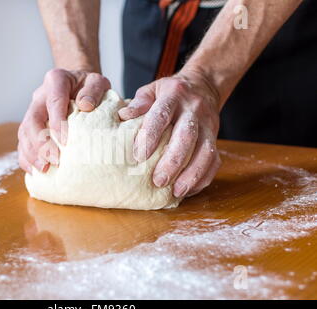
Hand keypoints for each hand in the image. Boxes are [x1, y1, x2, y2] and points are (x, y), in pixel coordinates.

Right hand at [18, 68, 110, 173]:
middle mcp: (40, 96)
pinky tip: (35, 171)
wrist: (78, 84)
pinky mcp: (30, 125)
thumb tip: (85, 105)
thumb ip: (94, 90)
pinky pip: (23, 142)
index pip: (54, 100)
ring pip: (24, 132)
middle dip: (40, 142)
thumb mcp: (98, 81)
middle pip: (32, 119)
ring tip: (44, 169)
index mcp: (56, 81)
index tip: (65, 141)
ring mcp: (32, 111)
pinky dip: (26, 157)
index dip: (57, 121)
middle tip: (54, 160)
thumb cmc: (90, 86)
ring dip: (31, 152)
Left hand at [118, 68, 221, 197]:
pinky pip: (215, 160)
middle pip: (186, 137)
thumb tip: (123, 116)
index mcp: (174, 95)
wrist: (204, 84)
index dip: (150, 136)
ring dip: (191, 174)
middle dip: (172, 161)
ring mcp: (208, 124)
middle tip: (157, 181)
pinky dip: (203, 178)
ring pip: (205, 151)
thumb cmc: (171, 91)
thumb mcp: (152, 89)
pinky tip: (189, 190)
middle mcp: (193, 110)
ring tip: (176, 192)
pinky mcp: (216, 137)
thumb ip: (139, 102)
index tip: (138, 156)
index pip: (161, 115)